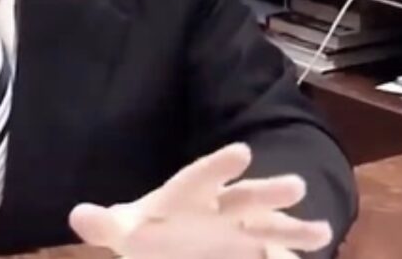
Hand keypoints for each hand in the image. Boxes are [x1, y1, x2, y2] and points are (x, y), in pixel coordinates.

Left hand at [69, 143, 331, 258]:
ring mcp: (243, 231)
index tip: (242, 153)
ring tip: (321, 231)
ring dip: (294, 227)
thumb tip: (78, 215)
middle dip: (268, 191)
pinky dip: (295, 253)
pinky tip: (323, 248)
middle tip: (296, 186)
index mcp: (187, 195)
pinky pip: (278, 254)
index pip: (201, 177)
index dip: (220, 166)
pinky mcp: (256, 252)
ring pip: (272, 225)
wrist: (173, 247)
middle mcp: (221, 208)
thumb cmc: (149, 232)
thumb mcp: (125, 230)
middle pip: (246, 196)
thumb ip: (106, 224)